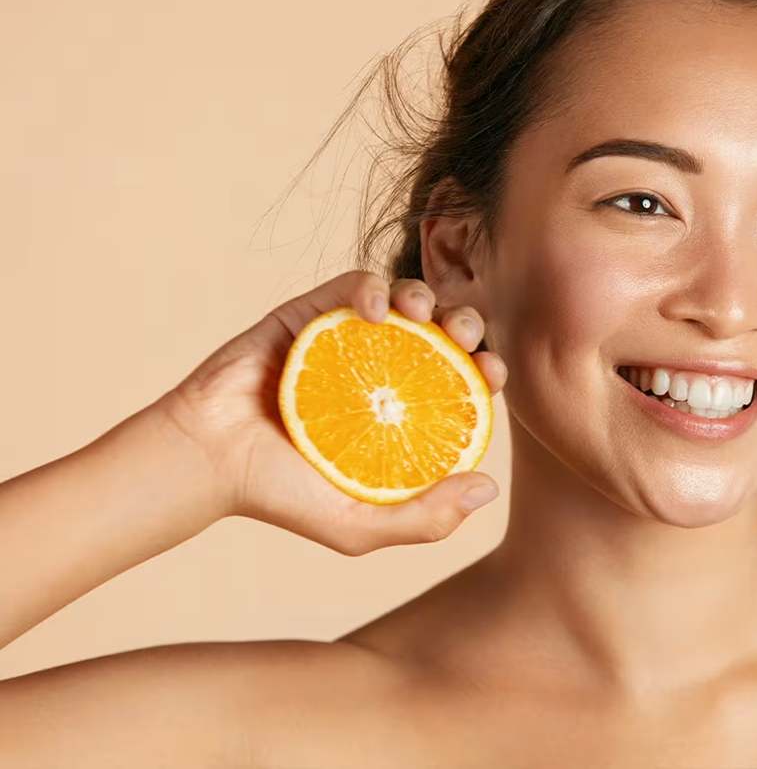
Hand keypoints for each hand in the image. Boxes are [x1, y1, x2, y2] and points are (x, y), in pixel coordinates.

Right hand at [154, 270, 506, 555]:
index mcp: (404, 414)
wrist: (207, 462)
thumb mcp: (359, 525)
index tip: (493, 373)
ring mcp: (348, 340)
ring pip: (405, 300)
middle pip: (443, 335)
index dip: (487, 370)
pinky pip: (351, 286)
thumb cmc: (281, 498)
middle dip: (466, 325)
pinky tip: (376, 308)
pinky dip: (371, 287)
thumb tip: (489, 488)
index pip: (462, 383)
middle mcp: (383, 373)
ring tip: (423, 313)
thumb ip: (425, 519)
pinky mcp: (310, 315)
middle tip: (465, 338)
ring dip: (426, 296)